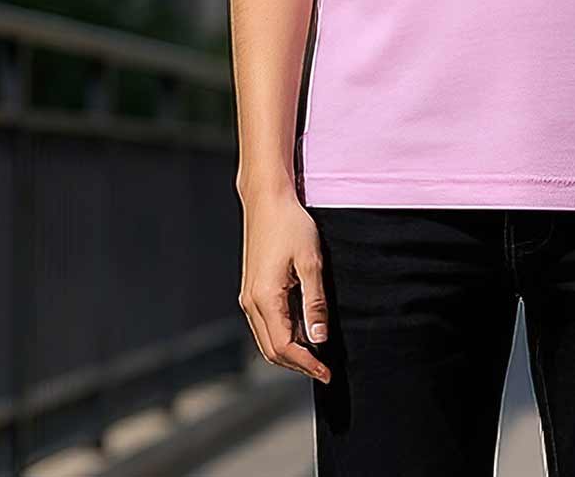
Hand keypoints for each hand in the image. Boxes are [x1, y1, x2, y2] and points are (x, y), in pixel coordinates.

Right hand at [238, 181, 331, 383]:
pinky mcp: (251, 289)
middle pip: (271, 350)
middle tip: (323, 369)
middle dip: (297, 364)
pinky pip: (264, 324)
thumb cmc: (291, 224)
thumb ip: (315, 302)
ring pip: (266, 339)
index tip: (326, 372)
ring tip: (316, 353)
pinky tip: (302, 329)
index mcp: (264, 298)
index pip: (284, 347)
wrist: (267, 200)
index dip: (306, 364)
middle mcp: (251, 302)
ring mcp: (248, 297)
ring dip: (289, 351)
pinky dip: (282, 334)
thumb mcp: (311, 262)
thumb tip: (319, 337)